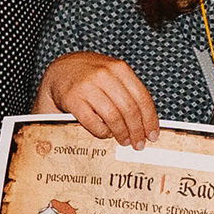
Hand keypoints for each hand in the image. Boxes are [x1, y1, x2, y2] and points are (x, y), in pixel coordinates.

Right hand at [45, 51, 161, 146]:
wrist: (60, 71)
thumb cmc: (91, 77)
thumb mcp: (112, 75)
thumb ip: (128, 92)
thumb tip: (146, 123)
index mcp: (119, 68)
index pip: (142, 98)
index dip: (150, 120)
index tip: (152, 135)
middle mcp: (104, 75)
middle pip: (129, 110)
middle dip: (137, 131)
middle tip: (139, 144)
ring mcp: (87, 87)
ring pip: (113, 118)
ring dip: (122, 134)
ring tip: (124, 141)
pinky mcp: (73, 99)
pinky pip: (94, 123)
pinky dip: (102, 132)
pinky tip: (106, 134)